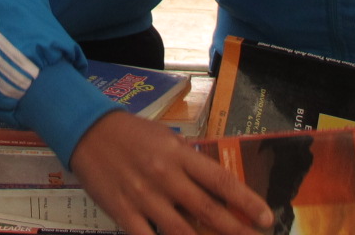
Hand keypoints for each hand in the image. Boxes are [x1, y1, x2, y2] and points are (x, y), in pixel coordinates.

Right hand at [68, 110, 270, 234]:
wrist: (88, 130)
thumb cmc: (132, 133)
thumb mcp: (165, 138)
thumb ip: (189, 160)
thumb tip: (215, 185)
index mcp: (178, 154)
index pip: (220, 181)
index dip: (246, 201)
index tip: (266, 217)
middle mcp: (165, 176)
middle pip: (207, 210)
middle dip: (235, 230)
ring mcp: (143, 196)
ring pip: (181, 231)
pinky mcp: (123, 211)